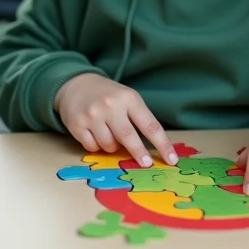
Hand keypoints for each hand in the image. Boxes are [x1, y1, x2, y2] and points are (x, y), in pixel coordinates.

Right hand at [54, 73, 176, 167]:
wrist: (76, 84)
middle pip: (129, 137)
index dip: (163, 145)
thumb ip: (138, 120)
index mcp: (129, 98)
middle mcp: (111, 105)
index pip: (150, 125)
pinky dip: (96, 146)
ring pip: (109, 145)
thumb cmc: (109, 96)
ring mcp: (92, 115)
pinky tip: (94, 133)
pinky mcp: (77, 124)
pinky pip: (92, 147)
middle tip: (147, 164)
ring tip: (109, 133)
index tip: (172, 160)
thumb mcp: (127, 99)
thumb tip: (152, 150)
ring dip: (113, 146)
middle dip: (139, 153)